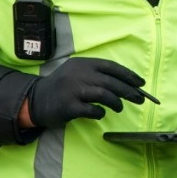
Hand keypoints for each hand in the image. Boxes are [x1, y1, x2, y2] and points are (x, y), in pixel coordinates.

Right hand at [27, 57, 151, 128]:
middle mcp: (78, 74)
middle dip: (129, 91)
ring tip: (119, 108)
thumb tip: (128, 83)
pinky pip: (92, 110)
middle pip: (110, 81)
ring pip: (104, 94)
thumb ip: (97, 75)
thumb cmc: (63, 87)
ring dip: (116, 102)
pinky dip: (100, 112)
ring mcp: (72, 90)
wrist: (36, 100)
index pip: (111, 67)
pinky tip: (101, 113)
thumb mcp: (78, 73)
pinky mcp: (68, 106)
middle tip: (140, 99)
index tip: (141, 83)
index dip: (128, 75)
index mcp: (83, 63)